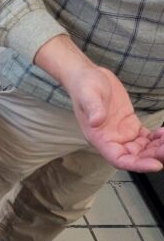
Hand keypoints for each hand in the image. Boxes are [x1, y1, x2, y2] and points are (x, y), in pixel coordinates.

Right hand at [35, 35, 163, 171]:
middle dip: (152, 156)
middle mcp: (111, 140)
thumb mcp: (87, 94)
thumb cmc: (84, 85)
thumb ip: (93, 108)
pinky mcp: (130, 125)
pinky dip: (157, 138)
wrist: (87, 76)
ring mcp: (122, 133)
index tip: (155, 164)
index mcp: (99, 138)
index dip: (137, 165)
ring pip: (143, 149)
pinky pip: (146, 138)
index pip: (119, 159)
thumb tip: (96, 122)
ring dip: (157, 148)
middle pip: (135, 157)